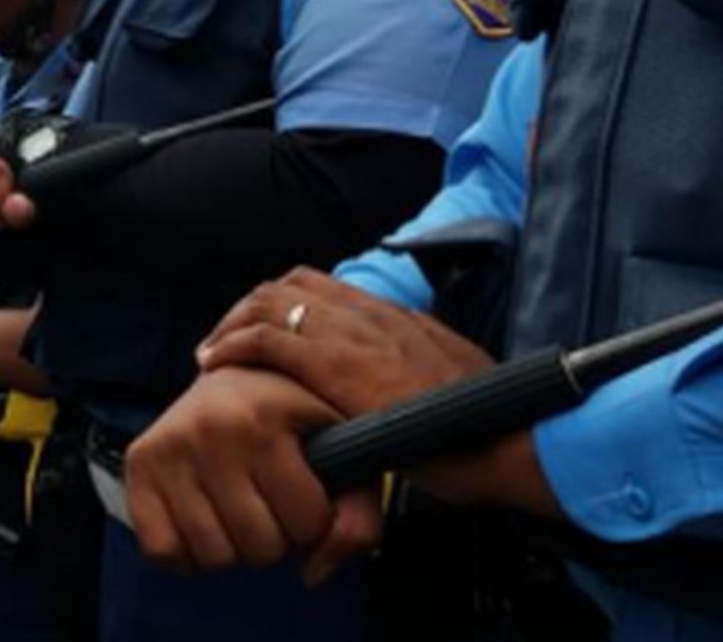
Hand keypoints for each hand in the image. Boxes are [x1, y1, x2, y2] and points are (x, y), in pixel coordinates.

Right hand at [124, 365, 350, 579]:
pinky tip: (204, 521)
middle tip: (268, 502)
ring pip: (214, 555)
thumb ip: (357, 509)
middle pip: (261, 546)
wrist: (231, 372)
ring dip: (234, 547)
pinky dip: (188, 553)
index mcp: (266, 417)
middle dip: (275, 536)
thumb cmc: (292, 414)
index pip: (307, 521)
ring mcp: (169, 447)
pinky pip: (163, 551)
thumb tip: (315, 573)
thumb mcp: (338, 442)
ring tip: (239, 509)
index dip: (314, 518)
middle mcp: (212, 429)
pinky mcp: (138, 465)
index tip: (304, 490)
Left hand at [197, 268, 559, 518]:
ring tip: (212, 352)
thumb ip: (418, 364)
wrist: (510, 437)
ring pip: (271, 302)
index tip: (260, 329)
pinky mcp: (339, 367)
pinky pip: (269, 339)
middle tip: (225, 341)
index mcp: (396, 314)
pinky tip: (215, 364)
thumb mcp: (451, 376)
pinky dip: (234, 345)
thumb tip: (402, 374)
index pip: (321, 285)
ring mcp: (354, 336)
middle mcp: (371, 313)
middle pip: (289, 285)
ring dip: (233, 324)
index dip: (281, 302)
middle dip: (248, 308)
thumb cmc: (487, 422)